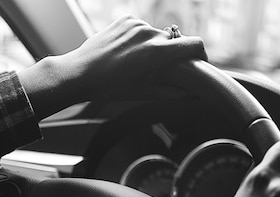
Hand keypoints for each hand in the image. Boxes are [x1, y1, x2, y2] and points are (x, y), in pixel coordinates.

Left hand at [17, 16, 205, 119]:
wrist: (79, 74)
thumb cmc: (109, 88)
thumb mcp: (142, 93)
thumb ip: (171, 92)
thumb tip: (190, 95)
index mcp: (156, 53)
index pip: (194, 45)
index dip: (200, 54)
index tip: (198, 63)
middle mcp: (148, 33)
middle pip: (173, 43)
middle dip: (170, 56)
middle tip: (157, 71)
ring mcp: (136, 24)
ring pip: (157, 35)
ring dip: (153, 47)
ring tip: (135, 62)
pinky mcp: (125, 19)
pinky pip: (142, 28)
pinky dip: (139, 39)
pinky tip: (126, 52)